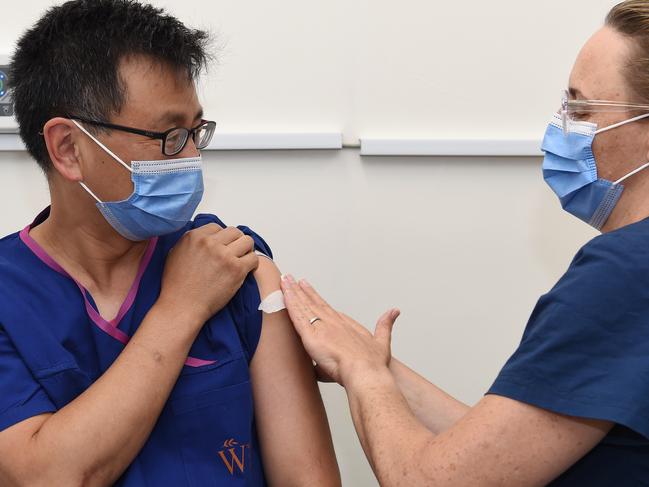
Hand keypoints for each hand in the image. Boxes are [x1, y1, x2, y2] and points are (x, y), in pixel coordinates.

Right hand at [160, 224, 258, 324]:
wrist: (182, 307)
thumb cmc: (177, 286)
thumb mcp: (175, 254)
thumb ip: (190, 242)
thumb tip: (202, 237)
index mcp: (194, 237)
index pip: (217, 227)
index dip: (222, 238)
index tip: (222, 247)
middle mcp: (210, 243)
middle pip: (235, 232)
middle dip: (236, 242)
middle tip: (235, 253)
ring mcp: (224, 255)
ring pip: (247, 241)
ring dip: (246, 250)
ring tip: (241, 260)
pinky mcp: (236, 269)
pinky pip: (254, 258)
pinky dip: (252, 264)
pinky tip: (245, 270)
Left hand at [280, 275, 399, 386]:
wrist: (367, 373)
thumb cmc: (373, 364)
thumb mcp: (382, 341)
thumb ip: (385, 325)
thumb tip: (394, 312)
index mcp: (346, 324)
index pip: (326, 308)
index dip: (316, 297)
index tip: (308, 288)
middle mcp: (333, 322)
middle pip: (313, 303)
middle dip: (301, 291)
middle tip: (291, 279)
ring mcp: (321, 327)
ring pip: (302, 306)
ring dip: (292, 292)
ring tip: (284, 280)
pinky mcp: (311, 336)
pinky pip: (296, 317)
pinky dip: (289, 304)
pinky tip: (283, 294)